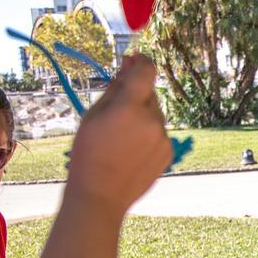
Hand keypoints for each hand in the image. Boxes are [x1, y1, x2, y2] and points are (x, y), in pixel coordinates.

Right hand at [63, 54, 170, 217]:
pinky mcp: (169, 152)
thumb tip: (128, 68)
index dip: (141, 61)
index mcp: (130, 107)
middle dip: (136, 95)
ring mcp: (163, 137)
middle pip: (149, 93)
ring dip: (142, 116)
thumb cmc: (88, 153)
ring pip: (155, 114)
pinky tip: (130, 151)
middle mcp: (152, 120)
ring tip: (120, 139)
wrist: (100, 196)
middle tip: (116, 110)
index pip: (146, 70)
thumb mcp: (92, 116)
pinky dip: (148, 134)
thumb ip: (114, 89)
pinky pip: (159, 133)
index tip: (133, 61)